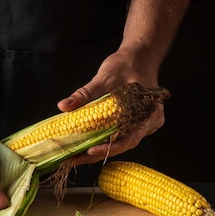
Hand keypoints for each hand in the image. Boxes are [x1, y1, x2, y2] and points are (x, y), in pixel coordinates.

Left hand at [56, 45, 165, 165]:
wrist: (139, 56)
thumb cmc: (127, 64)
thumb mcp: (105, 77)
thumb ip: (85, 93)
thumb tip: (63, 106)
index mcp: (151, 114)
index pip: (130, 138)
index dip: (110, 148)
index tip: (90, 150)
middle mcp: (149, 124)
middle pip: (122, 144)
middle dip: (96, 154)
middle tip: (72, 159)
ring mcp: (141, 125)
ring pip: (119, 142)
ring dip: (97, 149)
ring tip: (73, 156)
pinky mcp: (132, 123)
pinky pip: (117, 135)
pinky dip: (101, 140)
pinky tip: (83, 145)